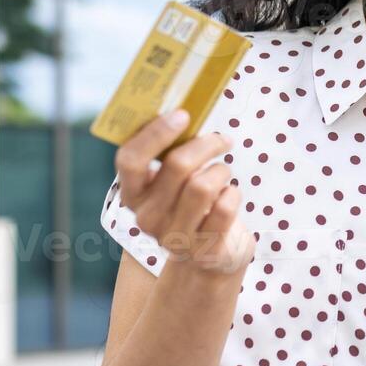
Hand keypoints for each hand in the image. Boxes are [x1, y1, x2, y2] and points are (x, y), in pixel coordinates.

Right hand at [114, 110, 255, 275]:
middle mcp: (146, 217)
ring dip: (222, 170)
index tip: (183, 115)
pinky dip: (234, 193)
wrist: (208, 255)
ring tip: (224, 173)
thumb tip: (186, 110)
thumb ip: (172, 151)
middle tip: (222, 139)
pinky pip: (225, 208)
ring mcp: (173, 238)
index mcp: (133, 194)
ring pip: (203, 185)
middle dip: (207, 144)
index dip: (156, 134)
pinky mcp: (203, 251)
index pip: (130, 160)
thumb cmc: (192, 204)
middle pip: (177, 166)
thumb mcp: (174, 180)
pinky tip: (230, 195)